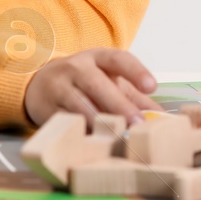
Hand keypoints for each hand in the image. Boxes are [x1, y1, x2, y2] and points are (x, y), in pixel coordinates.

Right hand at [22, 47, 159, 126]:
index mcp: (96, 57)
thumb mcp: (107, 79)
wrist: (40, 83)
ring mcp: (59, 87)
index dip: (136, 71)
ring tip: (120, 136)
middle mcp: (76, 68)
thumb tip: (160, 116)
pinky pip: (66, 122)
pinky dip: (82, 132)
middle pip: (98, 84)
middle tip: (138, 123)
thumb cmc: (84, 82)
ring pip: (80, 106)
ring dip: (101, 122)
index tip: (152, 86)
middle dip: (119, 105)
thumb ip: (133, 95)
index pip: (118, 59)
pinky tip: (96, 142)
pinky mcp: (46, 107)